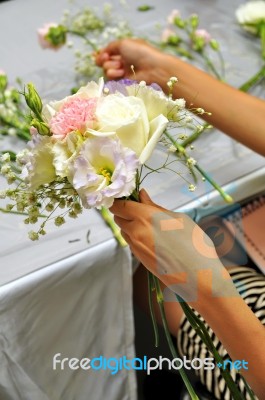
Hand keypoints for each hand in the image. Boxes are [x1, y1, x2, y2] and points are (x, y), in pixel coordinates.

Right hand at [95, 38, 169, 85]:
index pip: (108, 53)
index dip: (102, 54)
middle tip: (110, 59)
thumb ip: (110, 47)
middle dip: (105, 60)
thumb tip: (101, 53)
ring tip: (120, 67)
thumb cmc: (139, 52)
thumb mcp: (124, 43)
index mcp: (124, 49)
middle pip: (105, 62)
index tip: (100, 55)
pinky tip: (121, 73)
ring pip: (107, 70)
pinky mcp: (123, 82)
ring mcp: (123, 71)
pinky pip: (111, 78)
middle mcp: (122, 60)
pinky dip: (113, 74)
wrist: (152, 68)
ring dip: (110, 67)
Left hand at [110, 189, 237, 302]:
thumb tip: (142, 195)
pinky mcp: (139, 258)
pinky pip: (131, 242)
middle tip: (139, 208)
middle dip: (124, 211)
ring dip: (130, 224)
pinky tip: (154, 238)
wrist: (199, 277)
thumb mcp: (179, 218)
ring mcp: (136, 247)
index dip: (120, 200)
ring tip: (150, 224)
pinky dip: (136, 236)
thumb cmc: (195, 245)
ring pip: (124, 230)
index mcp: (146, 217)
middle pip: (118, 217)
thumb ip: (156, 206)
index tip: (127, 196)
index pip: (119, 205)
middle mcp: (136, 232)